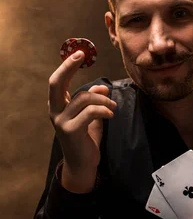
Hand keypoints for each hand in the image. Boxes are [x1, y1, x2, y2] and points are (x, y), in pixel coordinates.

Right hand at [48, 51, 116, 191]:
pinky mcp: (71, 131)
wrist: (82, 165)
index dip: (66, 66)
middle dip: (68, 67)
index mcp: (58, 106)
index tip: (80, 53)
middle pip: (56, 83)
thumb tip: (102, 87)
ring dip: (102, 100)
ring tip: (112, 107)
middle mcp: (55, 112)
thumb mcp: (90, 116)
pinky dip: (103, 110)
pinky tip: (111, 114)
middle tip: (81, 56)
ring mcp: (61, 121)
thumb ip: (93, 101)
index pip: (58, 81)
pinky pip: (89, 112)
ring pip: (83, 98)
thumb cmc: (86, 139)